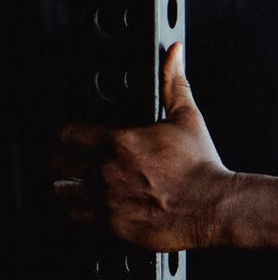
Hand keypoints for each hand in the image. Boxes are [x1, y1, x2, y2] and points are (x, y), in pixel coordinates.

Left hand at [54, 42, 234, 250]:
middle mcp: (106, 171)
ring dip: (70, 188)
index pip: (67, 134)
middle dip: (66, 161)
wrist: (217, 206)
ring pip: (62, 191)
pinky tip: (95, 209)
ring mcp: (106, 200)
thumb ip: (174, 83)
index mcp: (119, 142)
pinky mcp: (112, 226)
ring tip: (82, 187)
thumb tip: (174, 53)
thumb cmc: (203, 167)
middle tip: (77, 163)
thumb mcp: (188, 118)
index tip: (75, 140)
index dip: (69, 136)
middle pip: (57, 163)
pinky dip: (81, 214)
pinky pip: (76, 219)